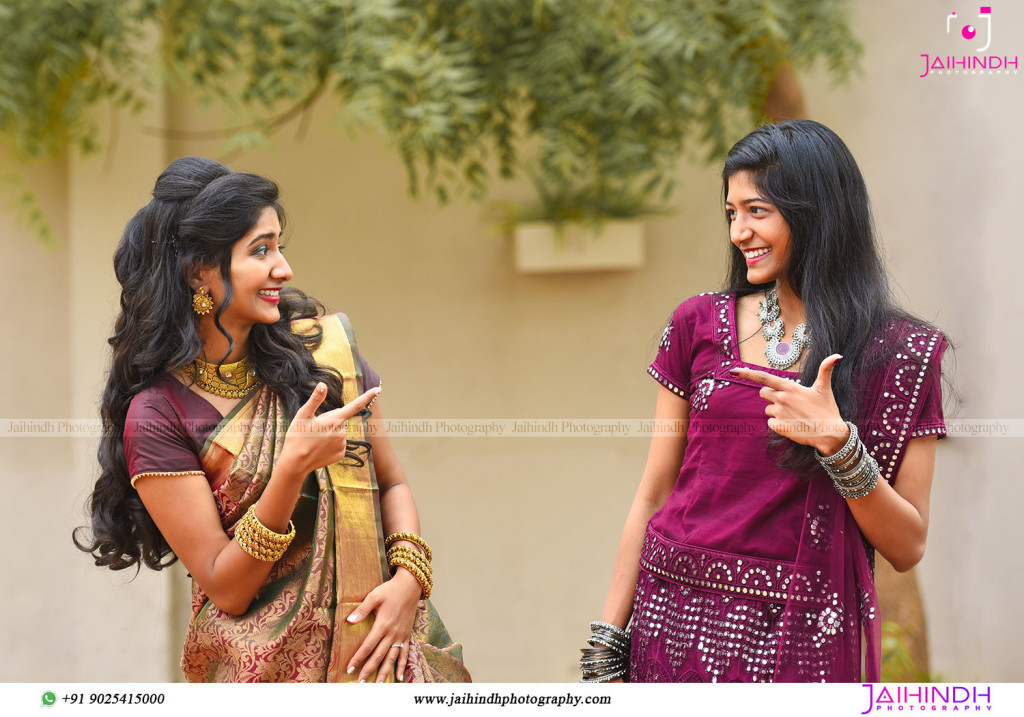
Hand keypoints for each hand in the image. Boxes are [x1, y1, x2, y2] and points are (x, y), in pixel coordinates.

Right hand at [279, 383, 380, 475]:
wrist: (295, 463)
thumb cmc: (297, 437)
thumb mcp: (303, 415)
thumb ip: (315, 399)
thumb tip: (323, 384)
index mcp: (335, 420)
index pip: (355, 405)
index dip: (368, 396)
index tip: (378, 389)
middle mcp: (342, 432)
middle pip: (340, 419)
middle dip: (331, 420)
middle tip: (315, 427)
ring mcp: (342, 444)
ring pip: (339, 432)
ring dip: (330, 432)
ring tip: (315, 439)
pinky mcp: (341, 454)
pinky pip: (339, 444)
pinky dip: (331, 443)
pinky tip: (320, 447)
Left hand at [346, 568, 420, 681]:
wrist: (410, 586)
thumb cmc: (390, 590)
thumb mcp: (374, 596)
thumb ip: (362, 610)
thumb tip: (349, 621)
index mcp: (382, 625)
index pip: (367, 646)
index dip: (358, 658)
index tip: (349, 668)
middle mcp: (392, 633)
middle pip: (379, 656)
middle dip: (368, 670)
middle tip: (360, 683)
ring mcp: (401, 635)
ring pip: (392, 658)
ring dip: (385, 672)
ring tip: (378, 685)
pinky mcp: (407, 634)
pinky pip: (405, 653)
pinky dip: (402, 665)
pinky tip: (400, 677)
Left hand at [729, 354, 848, 453]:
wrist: (830, 433)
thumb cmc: (827, 409)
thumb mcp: (825, 388)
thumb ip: (825, 370)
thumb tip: (838, 354)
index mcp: (790, 387)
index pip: (764, 377)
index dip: (748, 373)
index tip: (733, 370)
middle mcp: (782, 398)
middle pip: (763, 393)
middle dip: (771, 395)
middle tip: (788, 401)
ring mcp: (779, 413)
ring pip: (767, 409)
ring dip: (776, 411)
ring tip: (794, 414)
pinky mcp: (778, 427)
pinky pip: (770, 423)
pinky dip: (778, 424)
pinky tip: (792, 424)